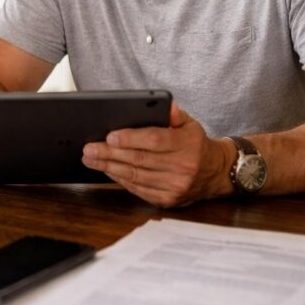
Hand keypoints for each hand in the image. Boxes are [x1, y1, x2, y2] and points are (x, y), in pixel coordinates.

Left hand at [81, 102, 231, 207]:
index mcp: (187, 145)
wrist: (215, 172)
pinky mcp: (167, 200)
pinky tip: (107, 171)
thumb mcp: (190, 123)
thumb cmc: (195, 144)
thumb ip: (174, 114)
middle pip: (139, 160)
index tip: (109, 137)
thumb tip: (165, 104)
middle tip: (89, 149)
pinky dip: (120, 180)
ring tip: (91, 159)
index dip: (130, 139)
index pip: (154, 140)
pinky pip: (138, 189)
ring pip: (135, 176)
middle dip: (109, 154)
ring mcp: (174, 186)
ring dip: (109, 167)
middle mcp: (182, 168)